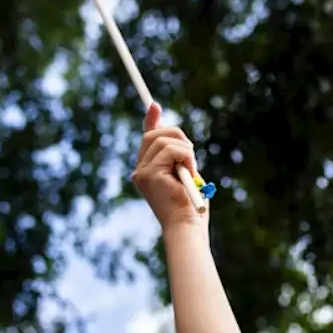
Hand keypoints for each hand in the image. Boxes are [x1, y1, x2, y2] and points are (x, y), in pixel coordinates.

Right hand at [132, 103, 202, 230]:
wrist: (188, 227)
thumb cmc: (191, 209)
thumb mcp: (186, 176)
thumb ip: (180, 158)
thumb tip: (181, 140)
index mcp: (148, 172)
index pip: (147, 139)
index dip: (151, 121)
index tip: (154, 105)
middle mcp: (140, 171)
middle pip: (154, 134)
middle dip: (177, 135)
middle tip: (191, 155)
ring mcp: (142, 172)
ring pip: (164, 139)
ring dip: (185, 150)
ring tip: (191, 171)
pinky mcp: (149, 174)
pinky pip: (171, 149)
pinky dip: (186, 156)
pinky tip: (189, 172)